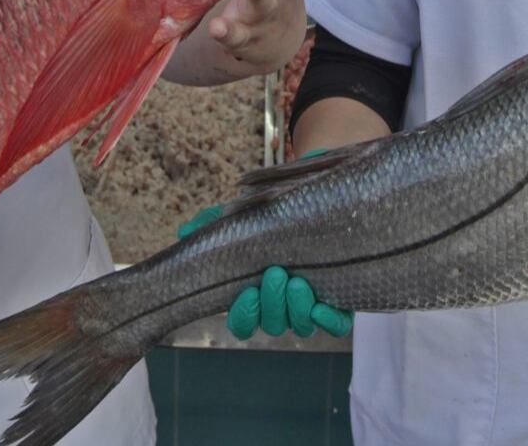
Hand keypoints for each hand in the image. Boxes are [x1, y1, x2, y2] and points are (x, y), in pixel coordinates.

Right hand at [177, 168, 352, 340]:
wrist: (330, 200)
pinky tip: (321, 302)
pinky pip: (335, 325)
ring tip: (298, 282)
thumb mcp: (249, 211)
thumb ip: (218, 221)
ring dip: (296, 309)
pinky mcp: (341, 302)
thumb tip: (186, 232)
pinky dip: (328, 318)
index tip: (247, 292)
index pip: (243, 321)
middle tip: (277, 274)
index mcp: (258, 291)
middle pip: (272, 325)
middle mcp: (283, 305)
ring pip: (300, 326)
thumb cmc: (283, 211)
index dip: (243, 315)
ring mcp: (311, 305)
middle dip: (272, 304)